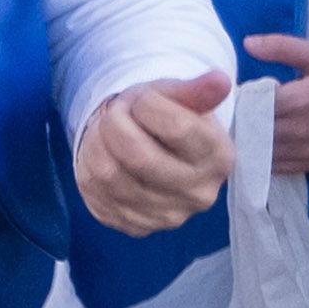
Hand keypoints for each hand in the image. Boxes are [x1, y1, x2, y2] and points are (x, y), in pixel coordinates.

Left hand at [72, 66, 234, 236]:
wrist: (152, 149)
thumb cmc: (167, 118)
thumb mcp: (181, 98)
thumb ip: (197, 90)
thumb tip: (220, 80)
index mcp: (219, 158)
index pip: (177, 128)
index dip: (148, 105)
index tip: (143, 99)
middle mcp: (199, 194)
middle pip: (140, 158)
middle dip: (116, 123)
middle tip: (116, 111)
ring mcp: (166, 216)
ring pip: (110, 176)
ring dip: (96, 141)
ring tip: (105, 129)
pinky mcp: (134, 226)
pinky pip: (94, 193)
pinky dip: (88, 164)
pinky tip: (101, 153)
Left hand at [245, 34, 308, 169]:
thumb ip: (281, 47)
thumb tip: (248, 43)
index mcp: (299, 100)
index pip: (253, 105)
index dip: (241, 99)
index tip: (235, 95)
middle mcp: (299, 130)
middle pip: (254, 130)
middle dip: (242, 122)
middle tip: (236, 113)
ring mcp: (305, 150)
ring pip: (262, 152)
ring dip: (251, 142)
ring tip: (245, 129)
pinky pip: (277, 167)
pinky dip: (264, 158)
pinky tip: (260, 147)